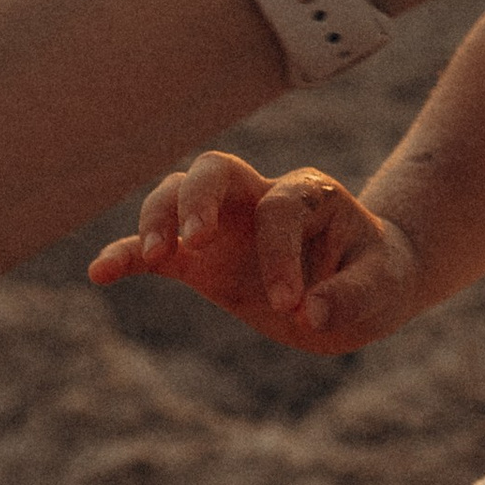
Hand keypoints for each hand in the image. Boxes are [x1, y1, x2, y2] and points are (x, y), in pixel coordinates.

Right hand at [87, 149, 421, 353]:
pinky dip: (125, 256)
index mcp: (308, 193)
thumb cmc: (375, 273)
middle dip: (197, 198)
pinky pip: (154, 250)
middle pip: (213, 170)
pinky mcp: (200, 260)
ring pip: (175, 196)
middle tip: (195, 242)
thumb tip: (310, 314)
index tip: (291, 306)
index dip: (280, 254)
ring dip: (157, 220)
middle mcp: (259, 197)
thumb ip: (353, 295)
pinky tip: (99, 273)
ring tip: (150, 257)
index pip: (279, 208)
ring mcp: (224, 225)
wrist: (361, 287)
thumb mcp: (384, 284)